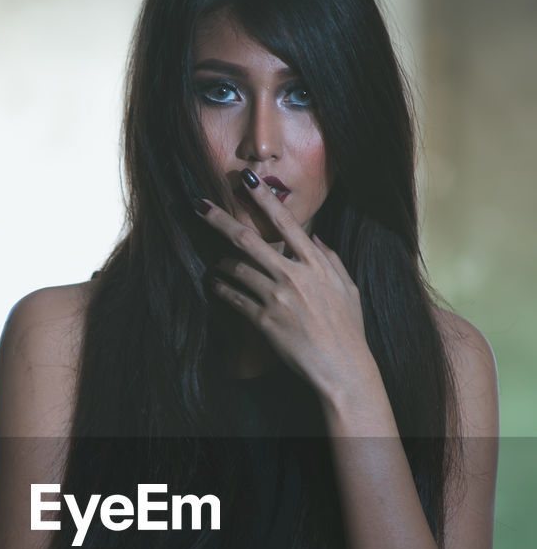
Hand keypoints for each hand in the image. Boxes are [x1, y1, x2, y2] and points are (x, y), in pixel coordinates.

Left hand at [194, 178, 372, 397]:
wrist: (342, 367)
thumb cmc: (348, 330)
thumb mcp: (347, 288)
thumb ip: (331, 259)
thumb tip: (315, 238)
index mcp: (315, 263)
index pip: (286, 222)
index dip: (263, 199)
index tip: (247, 182)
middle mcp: (294, 275)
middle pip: (249, 239)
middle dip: (220, 219)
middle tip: (199, 206)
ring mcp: (277, 297)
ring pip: (237, 268)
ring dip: (220, 263)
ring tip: (214, 264)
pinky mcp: (264, 321)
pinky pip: (234, 298)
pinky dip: (221, 289)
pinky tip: (214, 285)